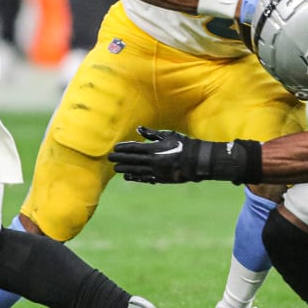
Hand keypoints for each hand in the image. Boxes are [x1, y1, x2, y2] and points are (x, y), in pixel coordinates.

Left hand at [109, 127, 261, 183]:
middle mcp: (153, 161)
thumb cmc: (183, 144)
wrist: (197, 160)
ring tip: (116, 169)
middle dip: (120, 159)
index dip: (123, 149)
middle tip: (110, 158)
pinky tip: (128, 177)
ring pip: (136, 170)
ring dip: (125, 169)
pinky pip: (145, 178)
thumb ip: (152, 134)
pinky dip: (135, 177)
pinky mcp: (161, 178)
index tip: (114, 148)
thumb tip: (138, 130)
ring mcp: (156, 171)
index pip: (134, 149)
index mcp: (154, 149)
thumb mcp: (168, 135)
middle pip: (132, 160)